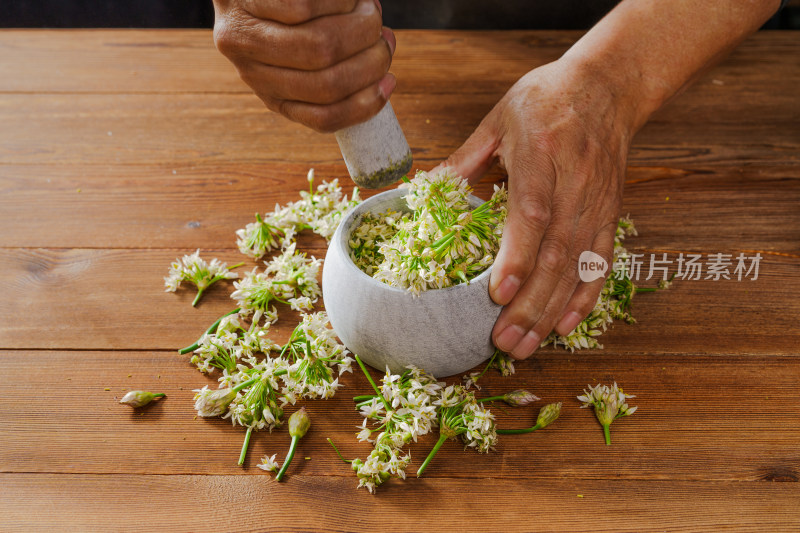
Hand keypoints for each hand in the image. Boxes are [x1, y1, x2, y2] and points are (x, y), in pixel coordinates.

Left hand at [212, 0, 395, 132]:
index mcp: (271, 93)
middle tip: (385, 37)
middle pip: (328, 82)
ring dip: (360, 28)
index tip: (390, 82)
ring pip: (321, 46)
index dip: (365, 105)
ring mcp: (246, 35)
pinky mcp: (250, 0)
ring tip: (369, 10)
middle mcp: (252, 70)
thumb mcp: (298, 50)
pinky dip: (341, 1)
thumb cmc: (279, 12)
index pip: (322, 118)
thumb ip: (337, 68)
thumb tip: (384, 69)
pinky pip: (306, 6)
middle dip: (371, 61)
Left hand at [437, 58, 637, 358]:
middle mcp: (574, 182)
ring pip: (578, 266)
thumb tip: (424, 190)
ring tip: (526, 345)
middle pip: (556, 252)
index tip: (497, 294)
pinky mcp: (610, 214)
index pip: (532, 212)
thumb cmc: (546, 98)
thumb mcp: (498, 117)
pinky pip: (601, 262)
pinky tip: (566, 325)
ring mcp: (596, 202)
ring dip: (552, 311)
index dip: (517, 256)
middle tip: (504, 342)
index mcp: (540, 154)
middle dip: (531, 303)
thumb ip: (464, 158)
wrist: (608, 86)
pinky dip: (586, 297)